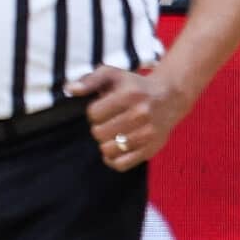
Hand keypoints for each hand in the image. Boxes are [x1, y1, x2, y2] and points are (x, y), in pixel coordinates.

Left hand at [69, 64, 191, 170]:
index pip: (94, 114)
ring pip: (108, 150)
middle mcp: (142, 114)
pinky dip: (113, 159)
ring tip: (113, 133)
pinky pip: (121, 164)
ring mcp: (148, 134)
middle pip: (99, 133)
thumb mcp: (112, 75)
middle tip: (109, 121)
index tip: (103, 108)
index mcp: (130, 95)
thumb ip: (89, 80)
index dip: (94, 112)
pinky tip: (115, 148)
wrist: (168, 97)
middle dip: (99, 127)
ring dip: (105, 143)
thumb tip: (70, 89)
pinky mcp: (151, 150)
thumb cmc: (132, 86)